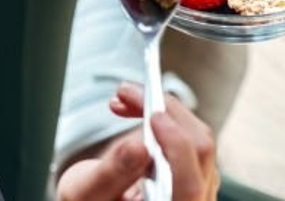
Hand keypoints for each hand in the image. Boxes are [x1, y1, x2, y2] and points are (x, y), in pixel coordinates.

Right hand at [55, 83, 218, 200]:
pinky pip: (191, 137)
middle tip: (127, 93)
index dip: (176, 146)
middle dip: (166, 113)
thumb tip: (138, 146)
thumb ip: (111, 173)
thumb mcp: (85, 192)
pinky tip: (138, 110)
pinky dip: (166, 119)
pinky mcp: (195, 171)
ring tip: (124, 101)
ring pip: (198, 139)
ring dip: (163, 111)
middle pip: (199, 152)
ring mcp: (200, 187)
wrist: (95, 198)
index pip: (189, 185)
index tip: (152, 115)